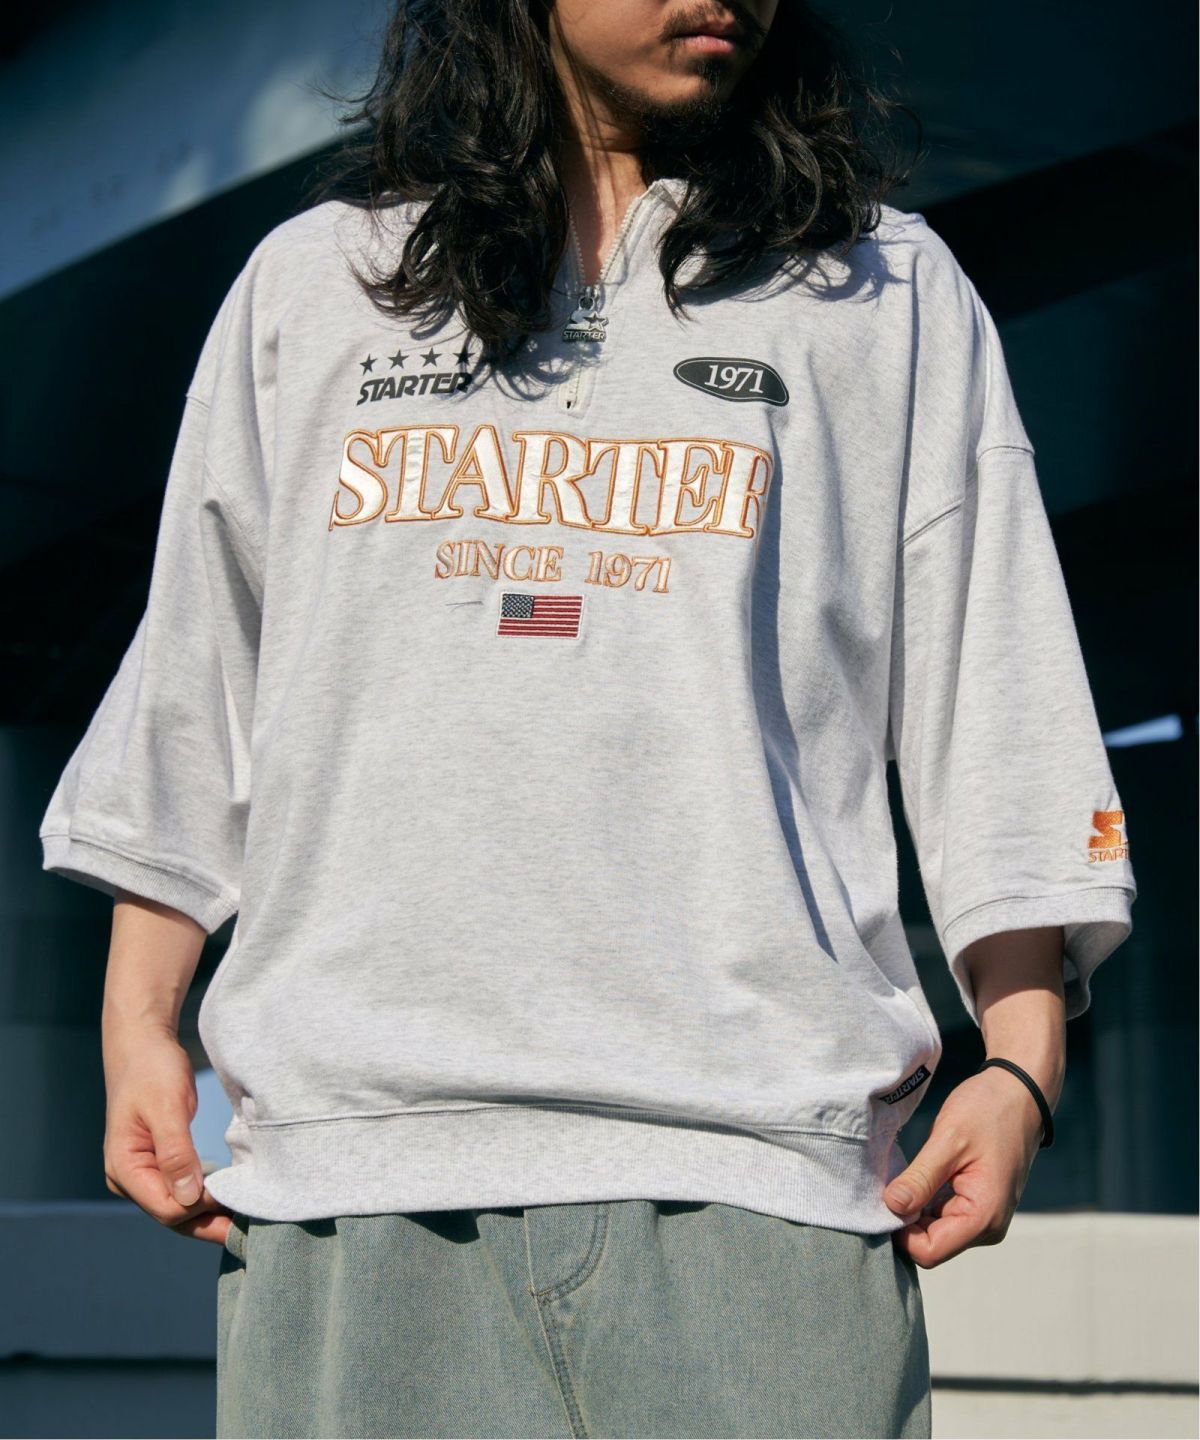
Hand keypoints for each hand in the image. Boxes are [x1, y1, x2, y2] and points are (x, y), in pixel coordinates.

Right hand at [102, 1021, 234, 1245]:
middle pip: (172, 1216)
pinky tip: (229, 1199)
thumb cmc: (152, 1070)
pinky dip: (204, 1198)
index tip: (238, 1197)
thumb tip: (189, 1197)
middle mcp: (128, 1179)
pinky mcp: (157, 1163)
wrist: (142, 1046)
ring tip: (245, 1219)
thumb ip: (176, 1152)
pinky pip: (181, 1190)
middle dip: (209, 1224)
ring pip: (177, 1208)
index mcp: (124, 1168)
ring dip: (209, 1215)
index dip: (203, 1209)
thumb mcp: (167, 1106)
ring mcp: (141, 1173)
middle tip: (251, 1228)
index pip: (167, 1208)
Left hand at [882, 1063, 1046, 1267]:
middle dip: (905, 1219)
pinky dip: (924, 1200)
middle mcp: (986, 1227)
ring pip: (933, 1230)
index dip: (900, 1232)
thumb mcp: (948, 1140)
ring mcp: (983, 1217)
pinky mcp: (976, 1204)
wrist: (1018, 1093)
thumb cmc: (988, 1111)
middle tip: (889, 1181)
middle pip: (930, 1243)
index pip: (929, 1251)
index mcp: (984, 1217)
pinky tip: (919, 1174)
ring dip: (914, 1208)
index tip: (884, 1198)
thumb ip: (921, 1178)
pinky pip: (942, 1215)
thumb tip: (891, 1207)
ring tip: (906, 1173)